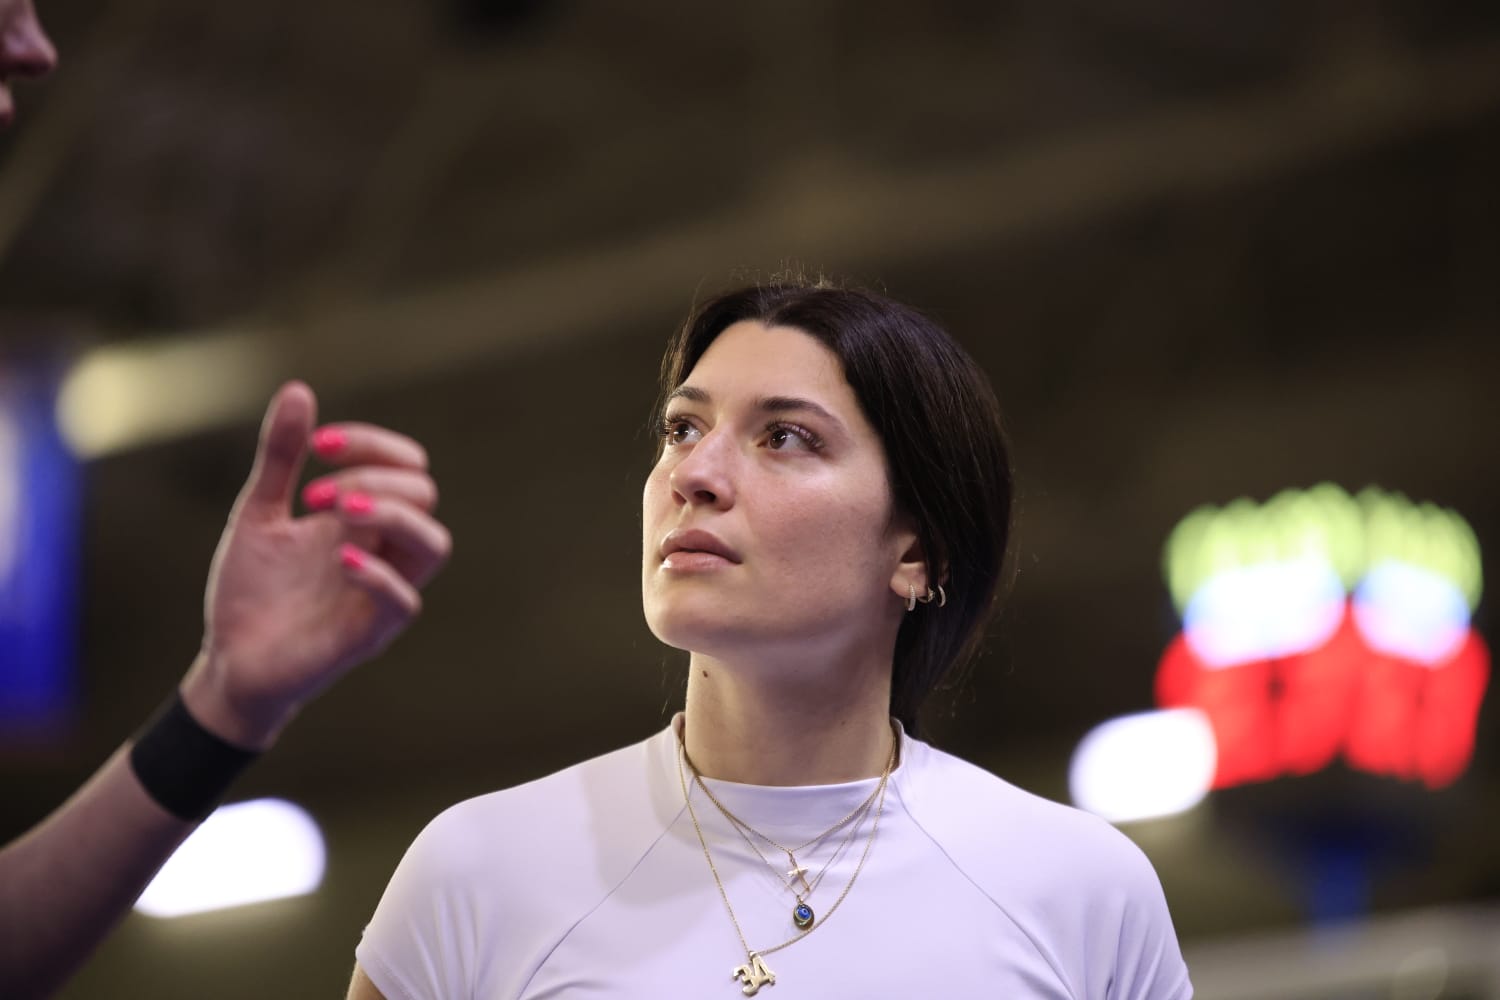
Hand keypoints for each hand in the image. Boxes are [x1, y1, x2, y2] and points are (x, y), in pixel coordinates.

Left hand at [180, 381, 450, 748]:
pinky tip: (336, 560)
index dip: (373, 444)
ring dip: (391, 515)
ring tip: (337, 511)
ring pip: (433, 543)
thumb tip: (299, 390)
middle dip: (373, 478)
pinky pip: (403, 600)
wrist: (229, 662)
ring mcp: (382, 590)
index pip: (407, 466)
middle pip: (424, 495)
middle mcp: (383, 550)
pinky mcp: (369, 633)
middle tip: (315, 496)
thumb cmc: (252, 592)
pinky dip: (376, 573)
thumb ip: (281, 458)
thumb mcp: (258, 513)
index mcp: (364, 519)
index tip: (318, 446)